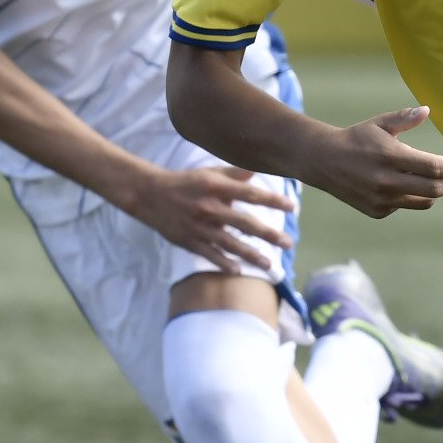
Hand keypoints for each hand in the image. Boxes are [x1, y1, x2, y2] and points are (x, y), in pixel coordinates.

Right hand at [120, 163, 295, 275]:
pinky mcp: (189, 241)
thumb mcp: (208, 173)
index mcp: (216, 187)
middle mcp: (209, 207)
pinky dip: (223, 263)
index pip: (250, 194)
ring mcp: (199, 227)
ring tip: (269, 264)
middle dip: (269, 234)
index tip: (292, 207)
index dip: (272, 201)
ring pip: (230, 243)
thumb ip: (234, 174)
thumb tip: (258, 172)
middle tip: (289, 243)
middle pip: (245, 223)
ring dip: (251, 255)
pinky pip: (209, 255)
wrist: (150, 195)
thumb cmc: (185, 182)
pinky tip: (238, 271)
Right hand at [309, 107, 442, 217]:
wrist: (323, 162)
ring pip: (423, 201)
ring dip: (436, 192)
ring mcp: (382, 199)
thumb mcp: (379, 123)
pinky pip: (405, 205)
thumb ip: (404, 118)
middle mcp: (387, 181)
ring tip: (440, 181)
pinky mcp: (377, 211)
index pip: (433, 167)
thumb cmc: (356, 139)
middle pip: (434, 189)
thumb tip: (427, 110)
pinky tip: (407, 186)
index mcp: (390, 156)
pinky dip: (412, 196)